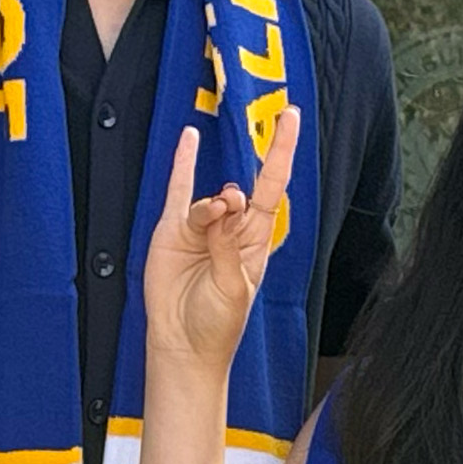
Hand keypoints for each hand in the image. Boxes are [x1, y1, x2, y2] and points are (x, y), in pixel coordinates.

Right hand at [145, 107, 301, 374]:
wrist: (183, 345)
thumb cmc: (218, 324)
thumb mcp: (233, 286)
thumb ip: (229, 244)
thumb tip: (225, 203)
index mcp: (256, 241)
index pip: (272, 186)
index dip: (281, 152)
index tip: (290, 118)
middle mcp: (231, 229)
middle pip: (242, 192)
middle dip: (242, 189)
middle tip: (234, 204)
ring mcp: (201, 228)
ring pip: (209, 200)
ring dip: (212, 206)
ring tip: (212, 217)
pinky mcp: (172, 231)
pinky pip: (177, 191)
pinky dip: (182, 165)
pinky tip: (188, 141)